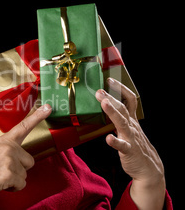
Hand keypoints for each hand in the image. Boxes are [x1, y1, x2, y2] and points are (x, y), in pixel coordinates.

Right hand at [0, 104, 51, 206]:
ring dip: (14, 179)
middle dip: (19, 169)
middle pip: (29, 161)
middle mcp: (9, 148)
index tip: (48, 107)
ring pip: (24, 175)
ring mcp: (10, 160)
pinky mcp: (9, 174)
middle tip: (2, 170)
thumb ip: (5, 150)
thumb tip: (17, 159)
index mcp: (4, 141)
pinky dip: (12, 188)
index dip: (37, 116)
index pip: (23, 126)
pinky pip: (21, 185)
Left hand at [96, 78, 165, 209]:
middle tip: (99, 90)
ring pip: (122, 123)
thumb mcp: (129, 128)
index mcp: (132, 120)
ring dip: (113, 113)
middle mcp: (132, 126)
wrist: (149, 168)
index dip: (121, 89)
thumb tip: (105, 104)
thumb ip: (120, 117)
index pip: (129, 100)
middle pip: (123, 109)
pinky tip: (108, 138)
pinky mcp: (129, 151)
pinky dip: (116, 142)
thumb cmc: (135, 145)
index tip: (110, 80)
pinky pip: (122, 146)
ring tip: (104, 103)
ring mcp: (131, 138)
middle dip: (111, 98)